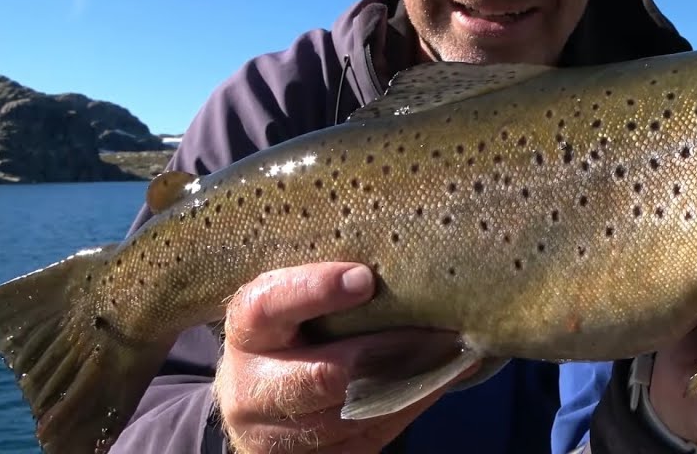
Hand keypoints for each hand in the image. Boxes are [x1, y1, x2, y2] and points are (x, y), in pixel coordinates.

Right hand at [213, 263, 465, 453]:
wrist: (260, 404)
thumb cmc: (292, 336)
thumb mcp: (292, 308)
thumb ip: (326, 288)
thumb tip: (403, 261)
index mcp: (247, 333)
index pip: (267, 306)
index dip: (314, 291)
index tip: (365, 278)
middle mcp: (249, 388)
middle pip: (320, 377)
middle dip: (383, 353)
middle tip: (434, 330)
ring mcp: (273, 434)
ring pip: (351, 415)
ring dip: (407, 383)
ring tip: (449, 351)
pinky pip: (366, 438)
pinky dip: (409, 405)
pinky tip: (437, 379)